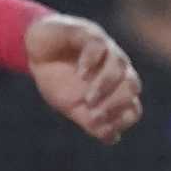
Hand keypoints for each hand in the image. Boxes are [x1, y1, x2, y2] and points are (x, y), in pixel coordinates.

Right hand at [25, 14, 142, 144]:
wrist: (37, 51)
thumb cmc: (58, 79)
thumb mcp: (72, 106)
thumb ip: (91, 122)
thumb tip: (112, 138)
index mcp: (117, 89)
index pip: (133, 108)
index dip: (120, 120)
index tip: (96, 124)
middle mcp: (117, 68)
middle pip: (133, 85)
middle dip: (115, 103)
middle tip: (92, 111)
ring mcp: (105, 48)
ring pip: (120, 65)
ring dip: (105, 86)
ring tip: (87, 98)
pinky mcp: (88, 32)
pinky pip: (100, 45)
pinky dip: (91, 62)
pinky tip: (80, 74)